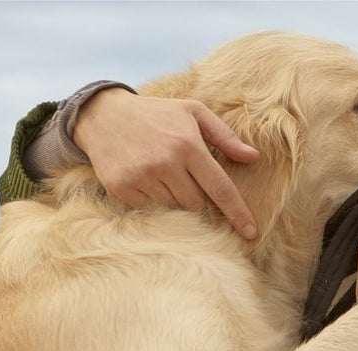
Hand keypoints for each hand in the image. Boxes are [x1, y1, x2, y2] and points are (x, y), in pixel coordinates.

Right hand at [73, 89, 261, 239]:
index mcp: (188, 144)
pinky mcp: (123, 189)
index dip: (238, 213)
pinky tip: (149, 183)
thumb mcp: (193, 112)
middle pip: (197, 205)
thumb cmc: (156, 114)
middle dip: (200, 202)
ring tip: (166, 179)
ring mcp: (142, 178)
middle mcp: (166, 163)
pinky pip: (150, 211)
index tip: (251, 233)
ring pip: (174, 210)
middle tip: (188, 183)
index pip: (220, 188)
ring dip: (176, 202)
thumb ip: (225, 136)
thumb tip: (253, 157)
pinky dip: (155, 203)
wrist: (104, 116)